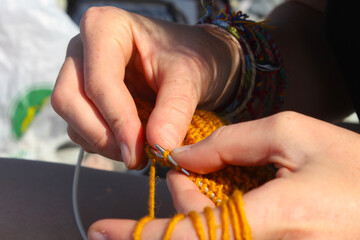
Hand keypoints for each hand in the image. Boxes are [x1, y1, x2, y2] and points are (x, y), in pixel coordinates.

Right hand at [51, 6, 240, 168]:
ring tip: (139, 152)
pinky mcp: (85, 96)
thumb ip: (175, 110)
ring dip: (102, 143)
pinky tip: (130, 144)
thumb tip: (159, 147)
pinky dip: (102, 144)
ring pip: (72, 117)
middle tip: (136, 158)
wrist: (195, 60)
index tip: (139, 152)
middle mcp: (83, 48)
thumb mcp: (190, 77)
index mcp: (105, 27)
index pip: (99, 81)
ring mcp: (80, 73)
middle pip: (70, 99)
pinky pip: (79, 127)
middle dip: (103, 135)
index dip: (118, 120)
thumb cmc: (191, 57)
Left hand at [87, 112, 359, 238]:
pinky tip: (223, 195)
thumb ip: (231, 143)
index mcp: (274, 221)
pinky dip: (216, 220)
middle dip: (182, 201)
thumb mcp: (291, 135)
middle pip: (195, 238)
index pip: (190, 237)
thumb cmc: (352, 166)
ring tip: (205, 176)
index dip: (141, 236)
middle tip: (188, 167)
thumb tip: (183, 158)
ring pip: (212, 239)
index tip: (102, 231)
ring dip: (198, 210)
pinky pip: (231, 239)